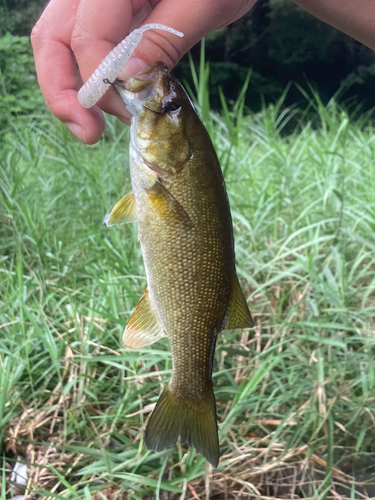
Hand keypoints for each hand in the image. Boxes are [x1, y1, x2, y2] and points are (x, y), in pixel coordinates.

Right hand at [31, 0, 256, 143]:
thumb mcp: (203, 3)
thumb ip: (163, 37)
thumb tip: (126, 79)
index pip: (86, 35)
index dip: (101, 81)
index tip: (130, 109)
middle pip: (54, 37)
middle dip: (63, 92)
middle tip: (89, 134)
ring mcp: (98, 0)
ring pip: (61, 43)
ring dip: (73, 90)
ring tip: (96, 126)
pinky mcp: (110, 14)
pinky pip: (83, 46)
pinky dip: (90, 78)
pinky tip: (111, 102)